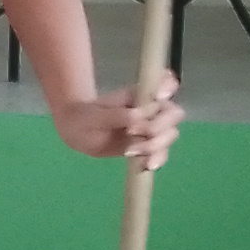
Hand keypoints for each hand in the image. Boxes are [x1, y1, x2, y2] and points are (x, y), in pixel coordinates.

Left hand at [49, 71, 180, 168]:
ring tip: (129, 152)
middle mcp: (151, 109)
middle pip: (173, 114)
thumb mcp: (93, 116)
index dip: (169, 88)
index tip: (158, 97)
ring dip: (156, 145)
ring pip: (170, 134)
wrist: (75, 133)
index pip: (167, 84)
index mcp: (140, 94)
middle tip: (132, 132)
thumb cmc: (83, 117)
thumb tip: (139, 116)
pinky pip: (161, 153)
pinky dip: (157, 159)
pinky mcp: (148, 146)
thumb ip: (116, 115)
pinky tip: (145, 165)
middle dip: (158, 126)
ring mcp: (152, 128)